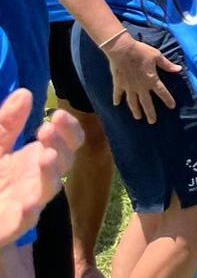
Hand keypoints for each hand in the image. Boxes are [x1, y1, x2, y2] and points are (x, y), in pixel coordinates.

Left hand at [0, 91, 81, 246]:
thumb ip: (7, 123)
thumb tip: (25, 92)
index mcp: (37, 157)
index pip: (69, 141)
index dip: (69, 128)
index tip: (58, 114)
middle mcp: (39, 178)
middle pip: (65, 162)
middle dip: (61, 144)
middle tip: (47, 129)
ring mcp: (28, 202)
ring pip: (49, 189)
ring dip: (51, 174)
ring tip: (46, 157)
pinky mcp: (13, 224)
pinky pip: (24, 221)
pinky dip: (27, 214)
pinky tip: (27, 205)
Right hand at [104, 33, 180, 124]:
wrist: (122, 49)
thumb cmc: (141, 51)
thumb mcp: (157, 56)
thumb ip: (167, 65)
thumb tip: (179, 69)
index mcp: (152, 79)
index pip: (162, 92)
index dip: (168, 99)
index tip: (172, 106)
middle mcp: (140, 86)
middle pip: (146, 102)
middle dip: (150, 113)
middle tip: (152, 121)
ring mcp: (129, 86)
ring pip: (132, 102)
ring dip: (135, 110)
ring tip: (138, 117)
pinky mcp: (119, 83)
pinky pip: (118, 93)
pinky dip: (117, 99)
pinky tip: (116, 105)